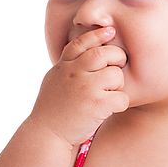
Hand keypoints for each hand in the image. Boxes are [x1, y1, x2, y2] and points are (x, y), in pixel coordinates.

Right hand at [29, 26, 128, 147]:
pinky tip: (109, 110)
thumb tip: (83, 53)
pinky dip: (120, 105)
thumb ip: (67, 66)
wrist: (46, 136)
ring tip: (106, 97)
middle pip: (105, 54)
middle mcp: (73, 73)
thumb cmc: (52, 111)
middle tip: (116, 70)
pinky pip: (121, 98)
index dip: (97, 35)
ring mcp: (85, 87)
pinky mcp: (96, 104)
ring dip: (117, 87)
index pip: (82, 43)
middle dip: (117, 59)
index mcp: (63, 66)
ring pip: (116, 75)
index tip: (110, 30)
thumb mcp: (53, 81)